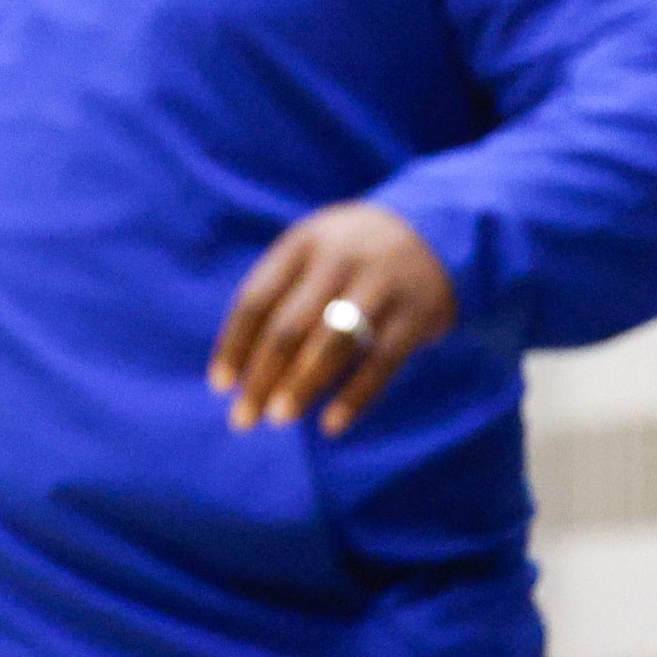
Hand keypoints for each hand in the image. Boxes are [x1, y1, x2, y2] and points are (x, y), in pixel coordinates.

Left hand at [209, 201, 454, 436]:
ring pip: (332, 344)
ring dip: (302, 385)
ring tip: (278, 418)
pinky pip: (381, 363)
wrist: (435, 231)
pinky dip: (355, 396)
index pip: (256, 299)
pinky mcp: (417, 315)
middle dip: (262, 376)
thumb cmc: (350, 253)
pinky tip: (331, 424)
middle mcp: (339, 261)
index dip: (235, 345)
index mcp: (302, 244)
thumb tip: (241, 367)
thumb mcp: (312, 252)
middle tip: (243, 418)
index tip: (220, 386)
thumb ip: (279, 295)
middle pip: (289, 327)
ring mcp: (380, 287)